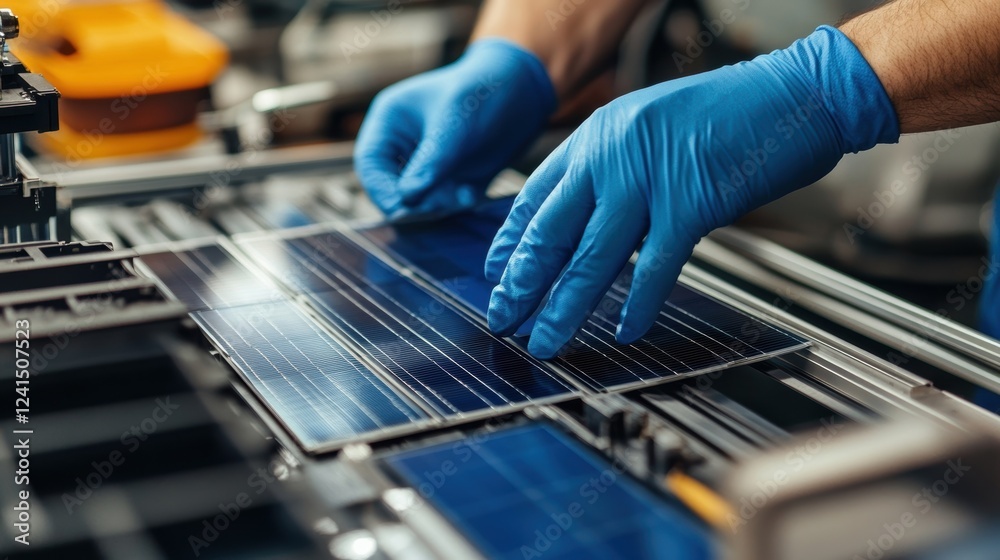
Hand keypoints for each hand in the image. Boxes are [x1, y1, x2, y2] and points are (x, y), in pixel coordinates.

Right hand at [354, 39, 555, 217]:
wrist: (524, 91)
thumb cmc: (483, 92)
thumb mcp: (455, 123)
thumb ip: (432, 161)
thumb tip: (408, 197)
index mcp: (390, 122)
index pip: (369, 164)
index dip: (381, 190)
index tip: (405, 206)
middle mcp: (403, 146)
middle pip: (389, 188)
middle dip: (413, 202)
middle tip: (439, 205)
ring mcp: (426, 165)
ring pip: (416, 202)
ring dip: (436, 206)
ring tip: (461, 195)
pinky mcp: (449, 180)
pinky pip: (441, 205)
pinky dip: (453, 206)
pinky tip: (470, 194)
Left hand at [485, 26, 899, 357]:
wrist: (797, 92)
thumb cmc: (732, 112)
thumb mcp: (650, 128)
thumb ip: (614, 169)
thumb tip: (590, 218)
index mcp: (598, 135)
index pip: (534, 196)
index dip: (510, 242)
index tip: (495, 274)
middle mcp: (611, 155)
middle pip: (550, 232)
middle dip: (521, 284)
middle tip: (503, 319)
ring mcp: (647, 179)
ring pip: (590, 259)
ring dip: (563, 308)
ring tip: (545, 341)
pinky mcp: (690, 204)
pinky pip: (654, 267)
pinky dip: (639, 305)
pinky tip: (625, 332)